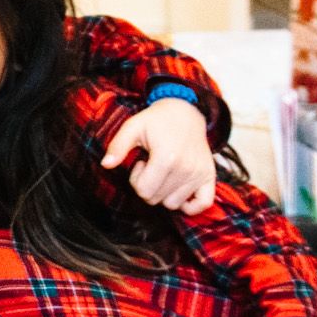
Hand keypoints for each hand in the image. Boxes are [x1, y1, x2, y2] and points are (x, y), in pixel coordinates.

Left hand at [103, 97, 216, 213]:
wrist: (185, 112)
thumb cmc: (156, 120)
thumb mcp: (133, 127)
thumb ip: (117, 146)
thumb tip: (106, 165)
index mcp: (167, 158)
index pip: (144, 191)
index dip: (136, 179)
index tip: (142, 162)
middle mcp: (186, 169)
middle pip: (156, 199)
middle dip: (148, 186)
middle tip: (152, 166)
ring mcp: (199, 174)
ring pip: (173, 204)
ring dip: (164, 192)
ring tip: (164, 171)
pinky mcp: (210, 176)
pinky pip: (203, 204)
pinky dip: (190, 204)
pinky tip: (179, 190)